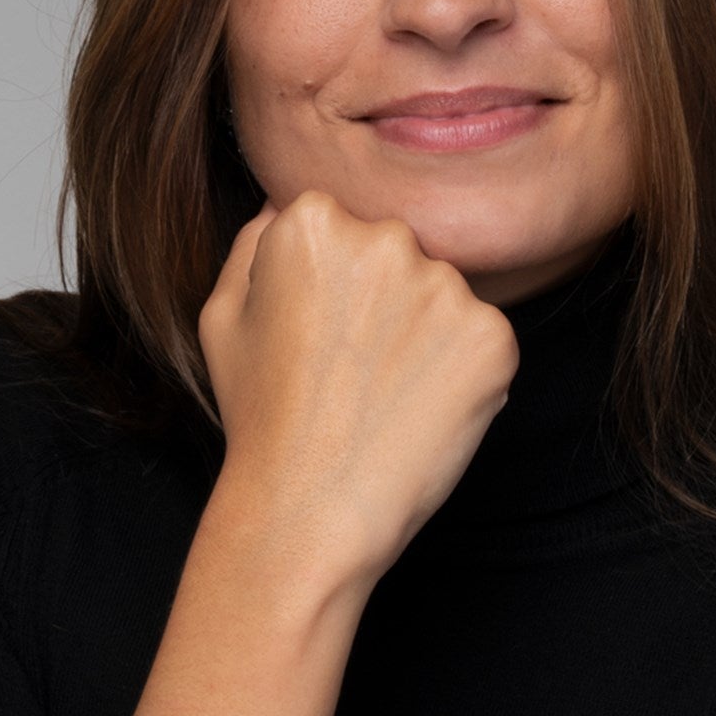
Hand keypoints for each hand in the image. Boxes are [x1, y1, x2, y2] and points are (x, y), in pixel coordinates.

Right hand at [198, 190, 519, 590]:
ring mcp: (446, 287)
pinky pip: (481, 339)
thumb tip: (290, 205)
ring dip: (425, 333)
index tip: (320, 331)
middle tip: (352, 369)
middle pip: (398, 250)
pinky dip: (461, 371)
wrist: (310, 509)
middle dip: (384, 297)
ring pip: (443, 295)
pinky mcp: (493, 337)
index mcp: (314, 219)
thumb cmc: (261, 416)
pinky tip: (419, 409)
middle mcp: (387, 237)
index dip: (333, 282)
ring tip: (384, 394)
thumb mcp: (222, 316)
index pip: (344, 223)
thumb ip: (255, 241)